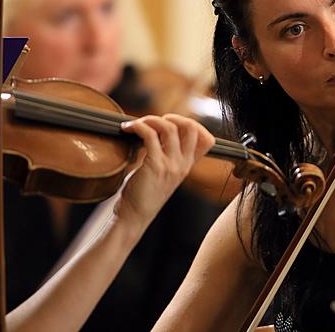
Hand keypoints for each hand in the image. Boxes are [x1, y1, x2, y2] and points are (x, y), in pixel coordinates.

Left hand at [118, 114, 214, 229]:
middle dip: (173, 117)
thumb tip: (159, 131)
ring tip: (136, 124)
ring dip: (150, 119)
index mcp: (187, 166)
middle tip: (155, 121)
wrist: (133, 217)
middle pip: (191, 128)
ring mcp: (171, 165)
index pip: (207, 140)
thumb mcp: (164, 174)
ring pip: (169, 128)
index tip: (173, 123)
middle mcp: (183, 165)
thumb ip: (168, 156)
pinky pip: (150, 135)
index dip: (193, 125)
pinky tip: (128, 129)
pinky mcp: (154, 166)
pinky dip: (138, 126)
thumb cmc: (144, 195)